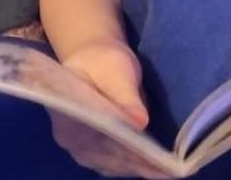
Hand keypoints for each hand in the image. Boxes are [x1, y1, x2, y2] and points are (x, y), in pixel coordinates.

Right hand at [48, 40, 168, 177]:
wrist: (97, 60)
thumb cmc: (103, 60)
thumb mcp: (115, 69)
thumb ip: (126, 96)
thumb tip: (140, 123)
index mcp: (64, 114)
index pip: (93, 138)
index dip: (121, 148)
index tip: (148, 155)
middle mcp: (68, 138)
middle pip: (104, 156)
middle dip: (135, 162)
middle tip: (166, 169)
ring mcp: (81, 148)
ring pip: (111, 165)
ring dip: (138, 168)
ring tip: (166, 171)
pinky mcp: (95, 152)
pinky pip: (115, 164)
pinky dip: (135, 166)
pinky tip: (156, 168)